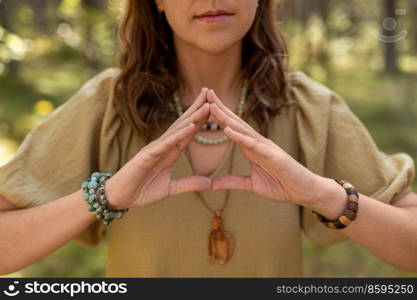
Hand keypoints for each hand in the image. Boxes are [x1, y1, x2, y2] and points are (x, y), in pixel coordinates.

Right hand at [105, 88, 211, 209]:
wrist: (120, 198)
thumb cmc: (141, 191)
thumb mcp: (171, 188)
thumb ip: (190, 184)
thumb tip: (210, 183)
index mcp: (170, 152)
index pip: (188, 132)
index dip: (201, 119)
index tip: (214, 106)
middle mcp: (164, 146)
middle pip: (184, 123)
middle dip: (198, 108)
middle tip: (211, 92)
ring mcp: (155, 148)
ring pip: (177, 130)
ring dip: (193, 116)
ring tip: (207, 104)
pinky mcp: (147, 155)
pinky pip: (166, 144)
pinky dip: (179, 135)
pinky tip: (191, 126)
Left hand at [206, 89, 321, 206]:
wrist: (304, 191)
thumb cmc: (281, 185)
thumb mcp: (251, 185)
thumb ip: (232, 182)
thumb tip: (212, 184)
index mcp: (250, 147)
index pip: (231, 127)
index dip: (218, 115)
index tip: (202, 104)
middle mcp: (256, 142)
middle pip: (234, 122)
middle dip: (219, 107)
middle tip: (204, 91)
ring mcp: (265, 147)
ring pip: (242, 129)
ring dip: (225, 117)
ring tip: (211, 105)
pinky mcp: (273, 155)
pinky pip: (253, 145)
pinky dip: (240, 137)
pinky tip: (227, 130)